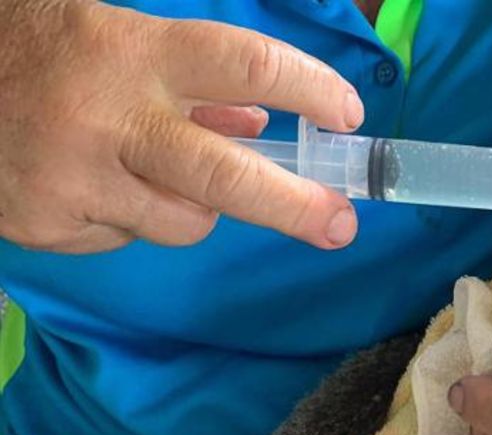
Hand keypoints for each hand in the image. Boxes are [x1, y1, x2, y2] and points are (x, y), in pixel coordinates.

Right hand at [0, 0, 364, 252]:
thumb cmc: (46, 53)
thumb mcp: (121, 41)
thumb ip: (195, 83)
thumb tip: (262, 125)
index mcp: (135, 53)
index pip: (248, 64)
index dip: (309, 90)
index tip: (346, 114)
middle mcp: (109, 119)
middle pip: (226, 177)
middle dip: (296, 205)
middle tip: (340, 223)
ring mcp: (76, 179)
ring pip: (185, 221)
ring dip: (193, 204)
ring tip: (149, 168)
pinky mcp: (49, 224)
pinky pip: (127, 236)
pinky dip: (130, 216)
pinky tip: (93, 181)